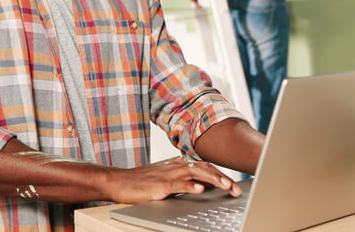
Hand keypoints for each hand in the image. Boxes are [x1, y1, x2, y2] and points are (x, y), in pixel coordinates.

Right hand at [106, 157, 240, 203]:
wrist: (118, 182)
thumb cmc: (142, 182)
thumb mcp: (166, 179)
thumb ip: (184, 180)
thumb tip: (203, 185)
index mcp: (178, 164)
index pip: (204, 166)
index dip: (221, 173)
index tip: (234, 184)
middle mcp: (175, 166)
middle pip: (204, 168)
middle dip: (222, 178)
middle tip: (236, 189)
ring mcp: (167, 174)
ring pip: (194, 173)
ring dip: (212, 179)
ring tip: (226, 186)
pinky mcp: (158, 185)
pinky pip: (176, 184)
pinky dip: (189, 185)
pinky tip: (199, 189)